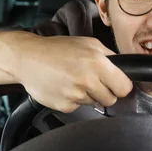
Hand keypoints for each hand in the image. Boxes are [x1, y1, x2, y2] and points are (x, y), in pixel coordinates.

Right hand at [13, 35, 133, 112]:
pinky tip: (63, 87)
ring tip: (73, 80)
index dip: (120, 85)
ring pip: (94, 103)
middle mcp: (87, 81)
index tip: (115, 83)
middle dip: (105, 92)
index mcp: (97, 63)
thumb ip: (109, 56)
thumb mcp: (88, 43)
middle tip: (92, 81)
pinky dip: (73, 99)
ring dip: (87, 95)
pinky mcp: (64, 106)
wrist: (27, 58)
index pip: (124, 88)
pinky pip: (78, 107)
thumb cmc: (57, 49)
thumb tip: (124, 70)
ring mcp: (75, 95)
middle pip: (111, 99)